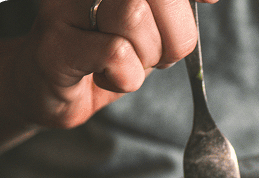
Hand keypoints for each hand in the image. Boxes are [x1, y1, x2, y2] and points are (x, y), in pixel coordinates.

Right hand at [0, 0, 219, 129]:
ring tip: (122, 63)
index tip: (210, 1)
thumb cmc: (103, 55)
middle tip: (150, 53)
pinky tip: (106, 77)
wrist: (48, 88)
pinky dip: (125, 77)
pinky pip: (116, 53)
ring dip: (143, 58)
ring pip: (135, 17)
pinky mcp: (55, 42)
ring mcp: (64, 6)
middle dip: (171, 35)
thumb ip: (174, 13)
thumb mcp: (150, 31)